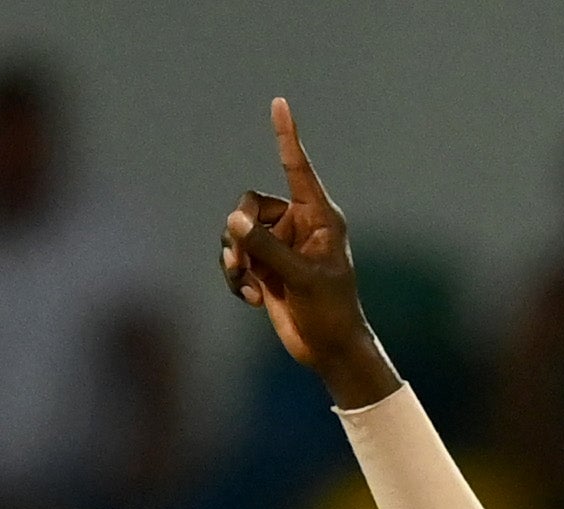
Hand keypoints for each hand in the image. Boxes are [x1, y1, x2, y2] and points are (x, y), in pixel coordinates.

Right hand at [221, 96, 396, 407]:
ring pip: (238, 233)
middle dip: (240, 230)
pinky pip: (236, 258)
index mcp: (319, 217)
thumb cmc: (330, 312)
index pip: (297, 168)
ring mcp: (280, 246)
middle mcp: (298, 225)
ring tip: (246, 284)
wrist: (329, 350)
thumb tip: (233, 220)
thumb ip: (266, 248)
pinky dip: (237, 277)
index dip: (287, 137)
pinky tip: (253, 300)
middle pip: (251, 205)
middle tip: (242, 260)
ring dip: (235, 258)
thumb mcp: (300, 278)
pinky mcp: (266, 268)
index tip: (279, 104)